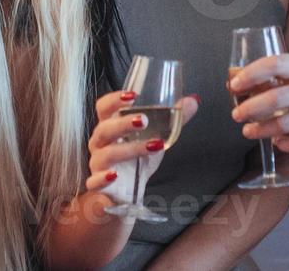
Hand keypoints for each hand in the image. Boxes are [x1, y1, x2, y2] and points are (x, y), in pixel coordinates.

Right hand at [85, 91, 200, 204]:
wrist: (125, 194)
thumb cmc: (136, 159)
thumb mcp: (154, 136)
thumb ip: (172, 118)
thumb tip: (193, 100)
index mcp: (110, 126)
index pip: (104, 108)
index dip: (114, 100)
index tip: (133, 95)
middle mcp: (100, 143)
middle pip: (105, 129)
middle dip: (123, 123)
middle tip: (145, 120)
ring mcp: (97, 164)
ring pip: (106, 154)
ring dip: (129, 149)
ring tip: (153, 146)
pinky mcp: (97, 186)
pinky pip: (94, 181)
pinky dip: (103, 178)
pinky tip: (114, 175)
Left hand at [229, 53, 288, 152]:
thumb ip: (273, 75)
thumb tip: (233, 77)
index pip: (275, 64)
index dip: (252, 73)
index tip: (234, 85)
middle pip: (277, 97)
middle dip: (251, 108)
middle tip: (236, 115)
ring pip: (286, 123)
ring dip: (262, 130)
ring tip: (249, 132)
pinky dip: (285, 144)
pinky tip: (277, 142)